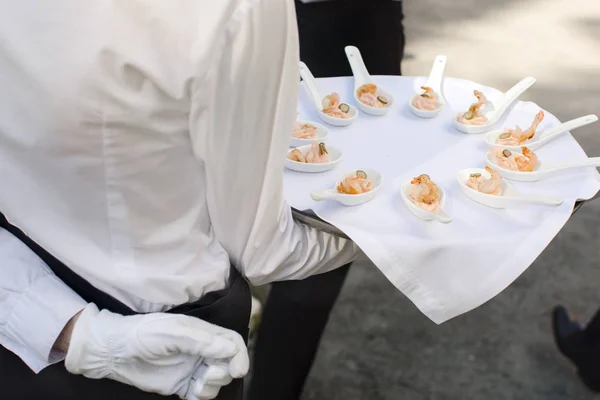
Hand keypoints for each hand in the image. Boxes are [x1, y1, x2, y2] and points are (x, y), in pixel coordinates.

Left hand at [64, 304, 248, 398]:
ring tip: (198, 382)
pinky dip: (203, 395)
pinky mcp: (182, 385)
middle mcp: (200, 350)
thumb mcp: (173, 332)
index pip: (232, 342)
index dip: (240, 355)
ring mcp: (192, 368)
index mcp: (202, 333)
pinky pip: (203, 394)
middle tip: (209, 374)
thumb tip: (230, 348)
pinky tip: (192, 391)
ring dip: (213, 384)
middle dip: (225, 371)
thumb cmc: (142, 334)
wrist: (114, 351)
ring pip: (218, 381)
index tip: (238, 370)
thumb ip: (201, 340)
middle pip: (229, 363)